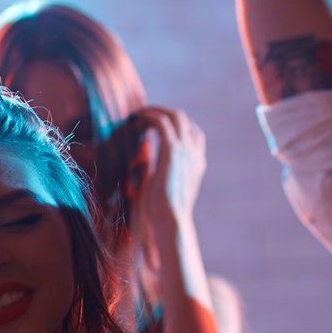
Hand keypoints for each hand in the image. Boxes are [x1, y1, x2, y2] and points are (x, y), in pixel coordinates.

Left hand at [127, 105, 205, 268]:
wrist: (170, 222)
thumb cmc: (162, 214)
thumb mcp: (163, 189)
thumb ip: (158, 172)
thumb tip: (142, 162)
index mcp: (196, 165)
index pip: (192, 133)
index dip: (173, 125)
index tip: (153, 127)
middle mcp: (195, 155)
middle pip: (184, 120)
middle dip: (163, 112)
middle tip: (143, 115)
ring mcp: (186, 151)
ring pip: (175, 116)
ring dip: (155, 110)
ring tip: (137, 115)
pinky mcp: (172, 151)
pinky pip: (161, 123)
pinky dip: (148, 117)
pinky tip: (134, 121)